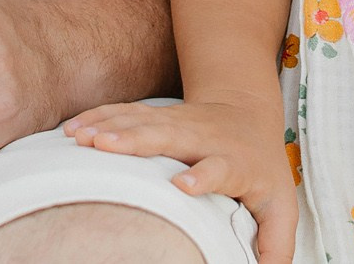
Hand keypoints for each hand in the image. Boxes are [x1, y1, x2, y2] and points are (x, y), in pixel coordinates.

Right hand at [67, 96, 296, 263]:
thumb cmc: (261, 167)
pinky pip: (123, 115)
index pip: (218, 168)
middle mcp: (201, 138)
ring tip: (80, 138)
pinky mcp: (157, 116)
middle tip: (105, 146)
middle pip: (168, 136)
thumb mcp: (280, 205)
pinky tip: (73, 128)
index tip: (183, 184)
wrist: (248, 109)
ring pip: (140, 122)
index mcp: (233, 163)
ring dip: (109, 128)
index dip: (202, 176)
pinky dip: (98, 118)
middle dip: (136, 140)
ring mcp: (177, 123)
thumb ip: (276, 244)